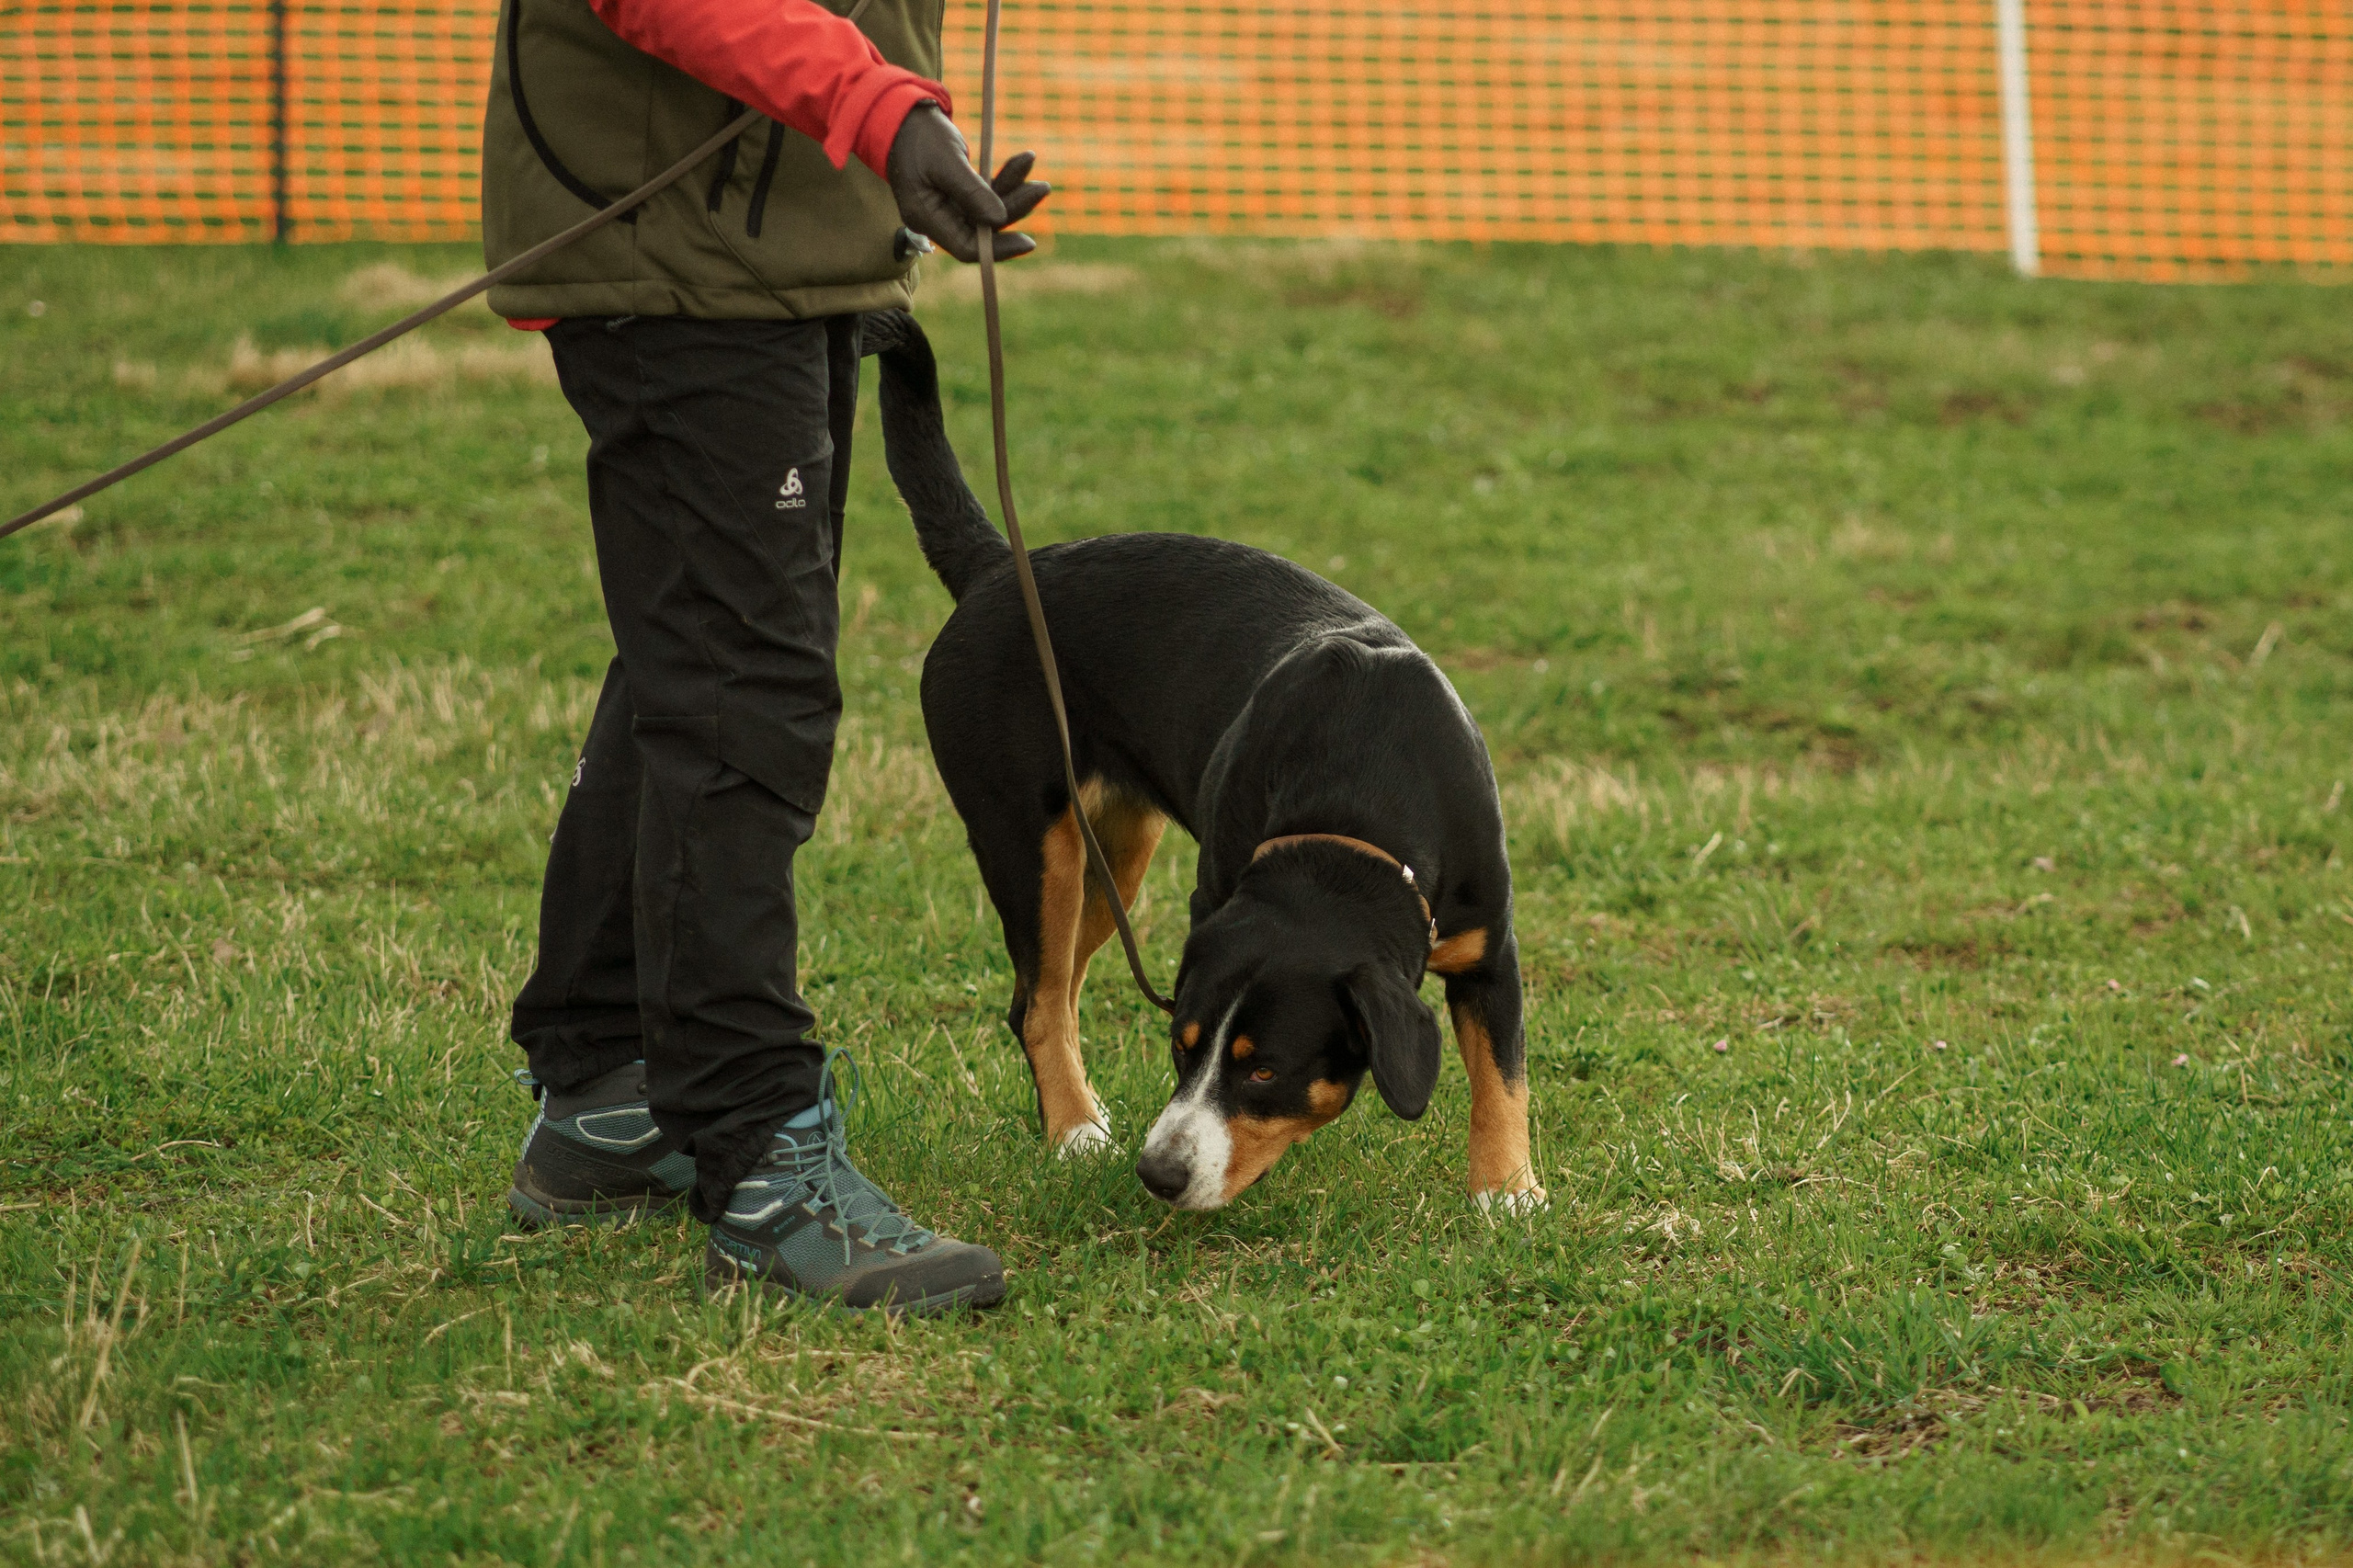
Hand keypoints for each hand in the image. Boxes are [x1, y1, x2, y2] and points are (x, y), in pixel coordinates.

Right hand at [886, 103, 1049, 263]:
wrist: (901, 112)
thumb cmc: (918, 134)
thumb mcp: (947, 161)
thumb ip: (972, 192)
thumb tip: (1000, 221)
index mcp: (925, 216)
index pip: (966, 247)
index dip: (998, 248)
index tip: (1029, 242)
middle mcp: (936, 217)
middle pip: (982, 228)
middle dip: (1013, 208)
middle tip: (1042, 187)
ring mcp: (946, 205)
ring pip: (988, 209)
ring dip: (1013, 189)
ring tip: (1031, 162)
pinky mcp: (956, 192)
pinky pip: (985, 193)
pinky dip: (1004, 178)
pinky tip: (1023, 161)